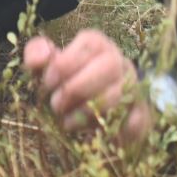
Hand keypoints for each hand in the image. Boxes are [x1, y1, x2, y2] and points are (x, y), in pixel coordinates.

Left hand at [23, 30, 152, 145]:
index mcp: (97, 45)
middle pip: (108, 66)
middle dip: (77, 87)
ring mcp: (133, 87)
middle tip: (56, 105)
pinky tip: (90, 133)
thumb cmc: (65, 83)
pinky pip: (133, 119)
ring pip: (118, 94)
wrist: (92, 112)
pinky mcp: (140, 113)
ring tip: (67, 121)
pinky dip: (110, 128)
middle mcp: (119, 61)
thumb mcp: (46, 67)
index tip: (48, 82)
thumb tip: (46, 54)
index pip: (90, 43)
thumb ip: (37, 54)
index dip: (67, 62)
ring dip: (87, 111)